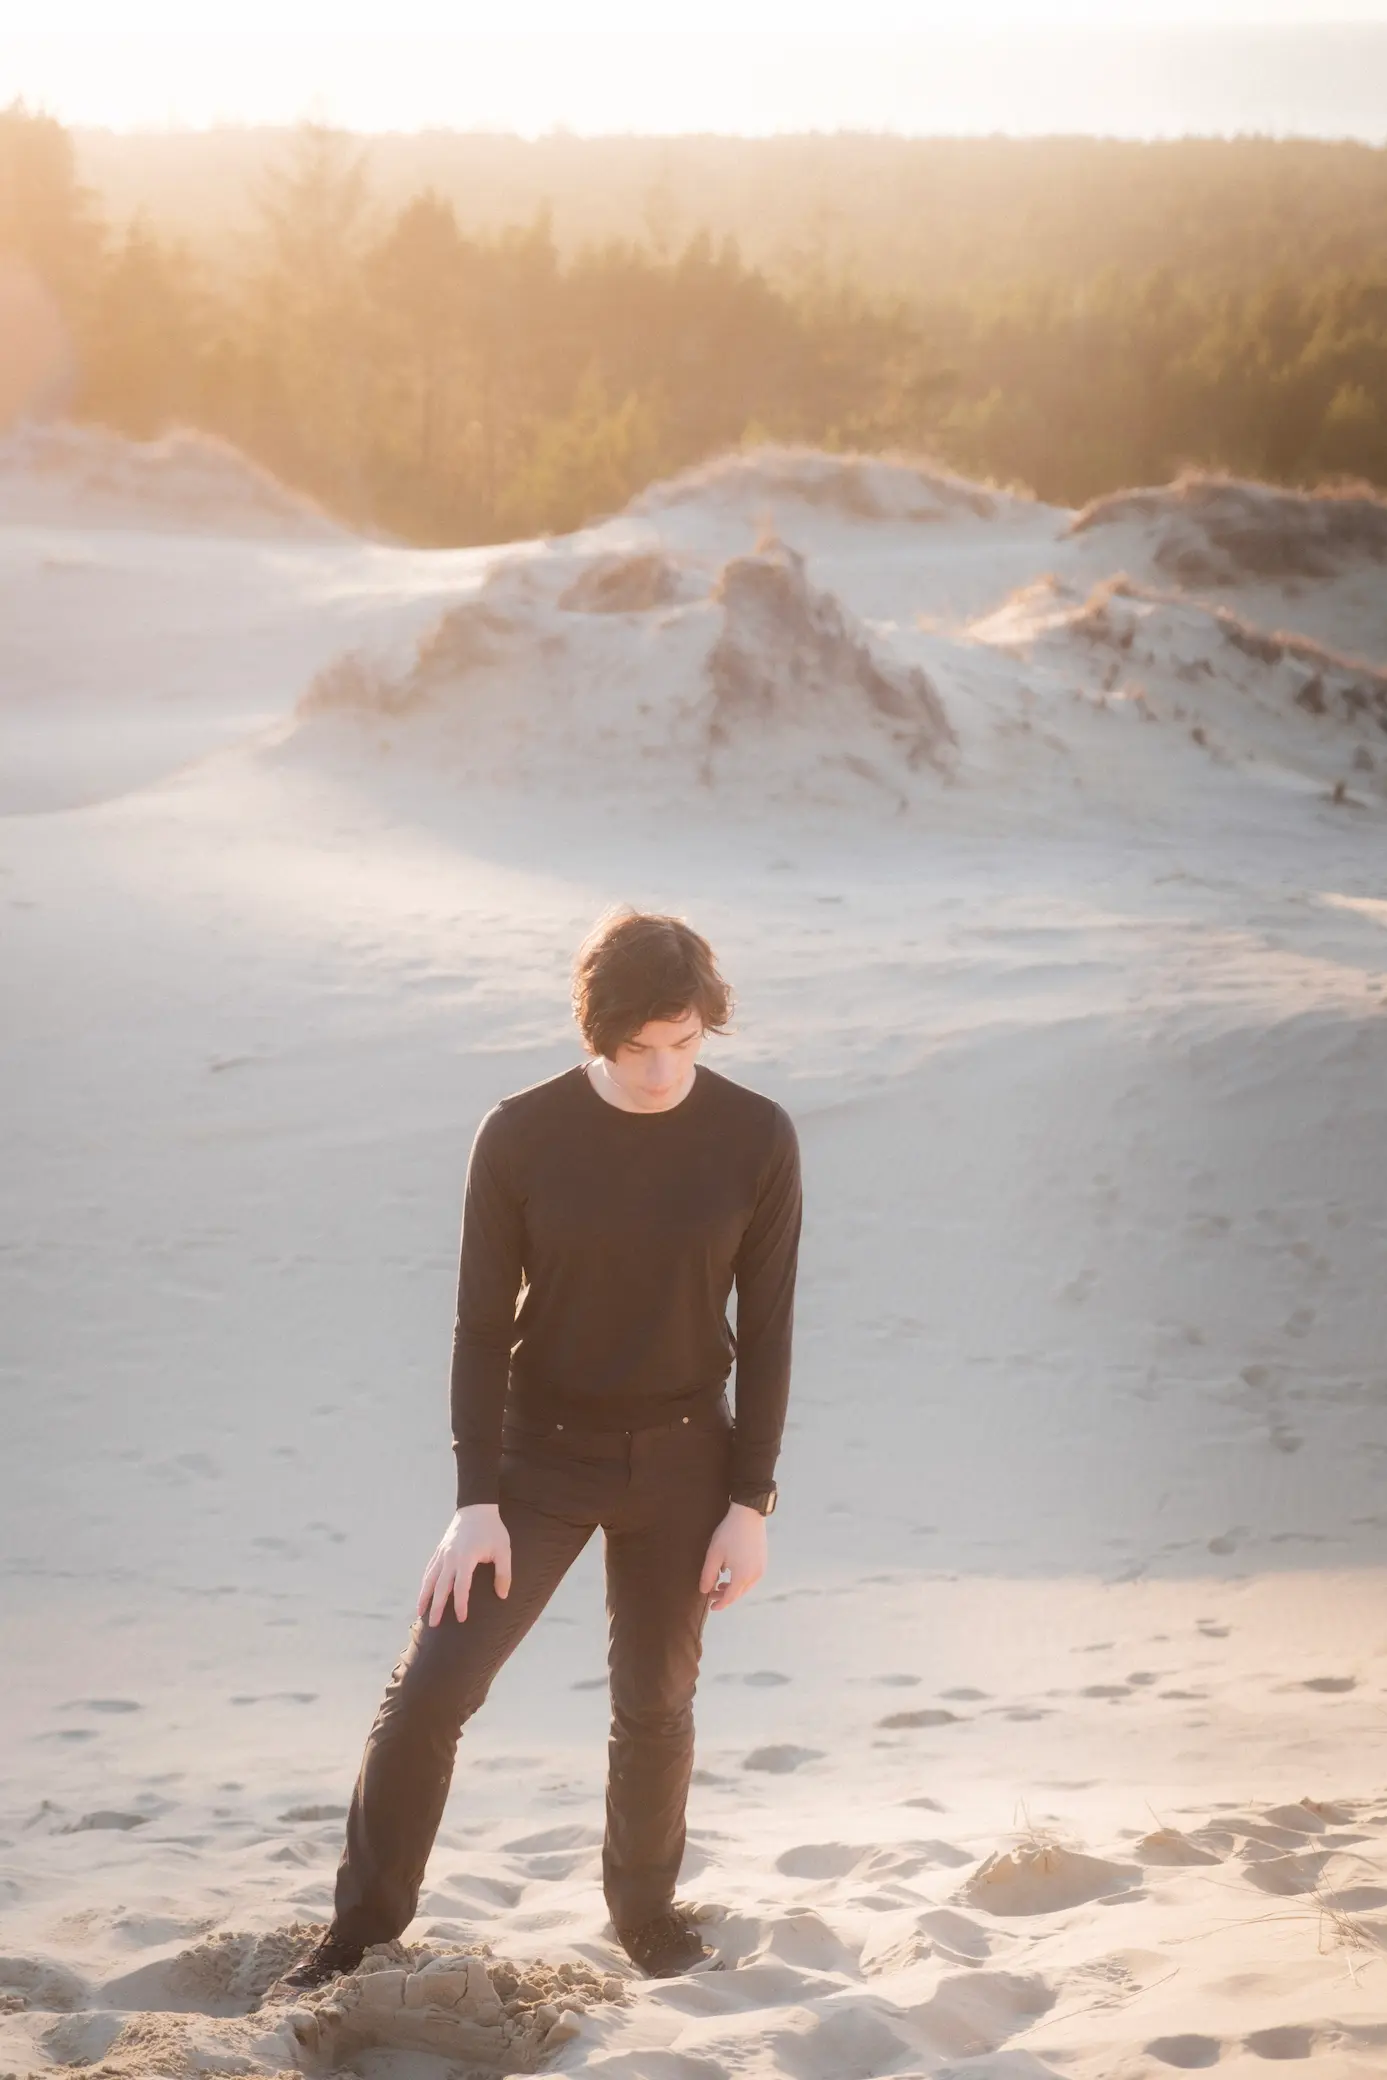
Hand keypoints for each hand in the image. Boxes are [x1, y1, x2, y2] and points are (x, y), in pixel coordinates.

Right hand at [417, 1505, 512, 1626]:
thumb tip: (502, 1595)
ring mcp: (443, 1553)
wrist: (476, 1507)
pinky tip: (423, 1593)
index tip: (461, 1619)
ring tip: (420, 1613)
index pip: (461, 1586)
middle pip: (441, 1586)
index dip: (461, 1604)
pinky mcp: (440, 1550)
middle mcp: (450, 1557)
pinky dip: (425, 1583)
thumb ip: (503, 1573)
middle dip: (437, 1607)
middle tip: (434, 1625)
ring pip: (430, 1579)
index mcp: (466, 1558)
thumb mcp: (503, 1550)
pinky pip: (430, 1569)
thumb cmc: (492, 1530)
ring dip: (425, 1596)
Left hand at [699, 1502, 768, 1611]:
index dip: (719, 1604)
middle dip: (725, 1596)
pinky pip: (751, 1577)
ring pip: (746, 1586)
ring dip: (733, 1587)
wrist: (748, 1514)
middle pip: (739, 1593)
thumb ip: (708, 1575)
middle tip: (712, 1593)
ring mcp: (761, 1568)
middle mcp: (755, 1576)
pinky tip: (731, 1571)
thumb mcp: (714, 1555)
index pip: (730, 1597)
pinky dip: (741, 1579)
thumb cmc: (729, 1534)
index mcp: (742, 1577)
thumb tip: (705, 1591)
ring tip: (721, 1583)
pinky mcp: (763, 1560)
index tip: (711, 1607)